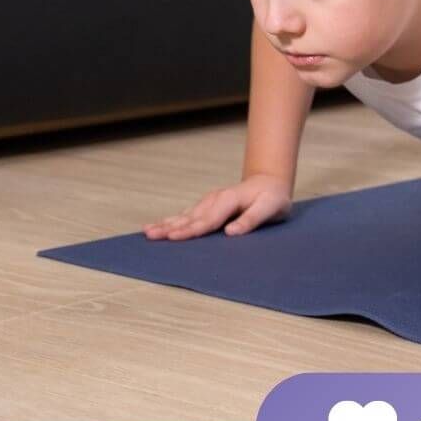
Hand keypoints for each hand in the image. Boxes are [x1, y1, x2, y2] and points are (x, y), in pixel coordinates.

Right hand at [144, 174, 291, 239]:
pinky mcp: (208, 205)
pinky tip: (160, 225)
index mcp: (229, 200)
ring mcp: (209, 201)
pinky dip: (172, 220)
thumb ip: (252, 219)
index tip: (173, 237)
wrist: (271, 183)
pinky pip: (187, 214)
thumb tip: (231, 233)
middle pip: (190, 217)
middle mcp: (215, 199)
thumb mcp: (271, 207)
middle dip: (169, 227)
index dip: (190, 230)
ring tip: (147, 231)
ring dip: (166, 223)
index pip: (207, 220)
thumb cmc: (273, 198)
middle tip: (150, 236)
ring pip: (185, 214)